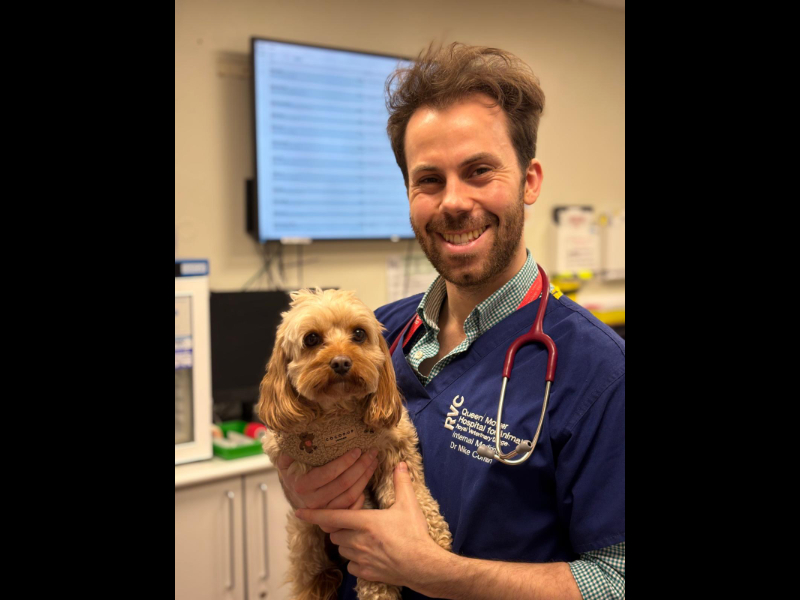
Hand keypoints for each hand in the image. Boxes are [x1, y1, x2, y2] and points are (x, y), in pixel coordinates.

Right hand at [277, 447, 377, 532]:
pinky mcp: (333, 519)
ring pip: (350, 496)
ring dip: (365, 478)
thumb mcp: (286, 461)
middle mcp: (312, 502)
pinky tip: (366, 480)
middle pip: (343, 484)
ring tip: (373, 462)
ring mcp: (323, 512)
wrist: (294, 496)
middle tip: (371, 453)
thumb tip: (298, 439)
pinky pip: (352, 508)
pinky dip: (362, 496)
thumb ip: (290, 451)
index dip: (344, 462)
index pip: (327, 474)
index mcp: (302, 486)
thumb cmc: (293, 474)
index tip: (357, 450)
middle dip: (361, 466)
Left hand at [296, 462, 444, 587]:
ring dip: (346, 543)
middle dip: (340, 527)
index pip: (332, 516)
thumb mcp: (409, 505)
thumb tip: (400, 464)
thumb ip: (402, 482)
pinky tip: (367, 554)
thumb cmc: (415, 534)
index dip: (313, 514)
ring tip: (361, 537)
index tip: (299, 512)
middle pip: (335, 533)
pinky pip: (351, 565)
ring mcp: (361, 558)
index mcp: (364, 521)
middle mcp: (358, 540)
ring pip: (341, 549)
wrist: (423, 565)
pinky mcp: (366, 573)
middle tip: (354, 522)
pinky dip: (355, 560)